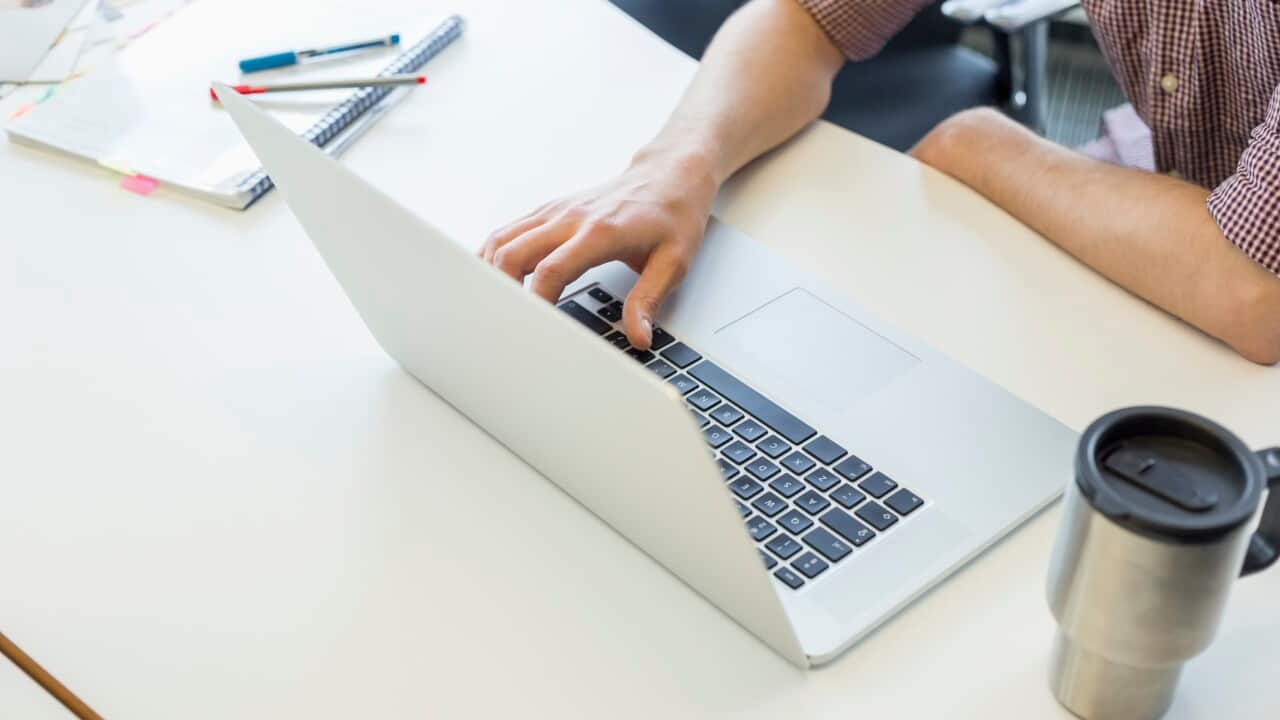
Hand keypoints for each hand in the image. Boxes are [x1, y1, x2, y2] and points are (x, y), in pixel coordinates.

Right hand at [480, 152, 717, 348]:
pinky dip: (493, 254)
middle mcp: (571, 218)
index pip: (552, 270)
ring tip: (490, 305)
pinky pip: (509, 231)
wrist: (670, 175)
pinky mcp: (550, 210)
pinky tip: (491, 277)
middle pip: (513, 253)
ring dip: (489, 271)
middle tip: (505, 323)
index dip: (536, 302)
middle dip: (501, 291)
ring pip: (503, 239)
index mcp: (600, 232)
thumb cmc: (672, 216)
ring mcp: (556, 211)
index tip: (534, 329)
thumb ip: (649, 301)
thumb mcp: (673, 262)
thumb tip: (638, 336)